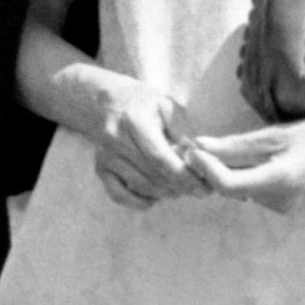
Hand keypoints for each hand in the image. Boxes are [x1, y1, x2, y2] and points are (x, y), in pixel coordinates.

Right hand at [84, 79, 201, 208]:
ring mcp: (106, 157)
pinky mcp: (101, 169)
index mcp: (134, 121)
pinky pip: (120, 196)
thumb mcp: (168, 106)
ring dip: (166, 193)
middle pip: (152, 175)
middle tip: (200, 189)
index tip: (204, 183)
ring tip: (183, 189)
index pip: (159, 157)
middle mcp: (115, 141)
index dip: (183, 175)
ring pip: (140, 187)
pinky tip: (156, 196)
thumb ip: (184, 132)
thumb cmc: (144, 103)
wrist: (107, 102)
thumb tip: (200, 159)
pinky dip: (140, 202)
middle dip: (180, 186)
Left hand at [180, 115, 304, 212]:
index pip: (228, 184)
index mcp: (281, 182)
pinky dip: (239, 174)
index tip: (188, 148)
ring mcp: (283, 206)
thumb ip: (237, 145)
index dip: (204, 167)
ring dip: (222, 170)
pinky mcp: (284, 204)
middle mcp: (280, 201)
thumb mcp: (277, 134)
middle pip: (230, 188)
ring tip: (207, 148)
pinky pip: (252, 190)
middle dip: (207, 168)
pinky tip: (234, 157)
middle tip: (186, 146)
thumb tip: (199, 146)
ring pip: (239, 190)